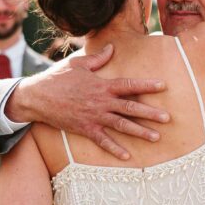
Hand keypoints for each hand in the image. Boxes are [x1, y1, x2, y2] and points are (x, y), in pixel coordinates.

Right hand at [5, 43, 169, 159]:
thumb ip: (98, 58)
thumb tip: (112, 48)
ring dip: (139, 132)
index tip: (163, 86)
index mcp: (102, 85)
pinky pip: (103, 141)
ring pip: (121, 125)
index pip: (129, 85)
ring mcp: (94, 117)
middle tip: (167, 118)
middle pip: (130, 108)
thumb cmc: (57, 78)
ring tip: (156, 137)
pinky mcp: (85, 129)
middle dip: (150, 113)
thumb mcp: (78, 64)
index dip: (147, 85)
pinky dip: (115, 149)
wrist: (37, 97)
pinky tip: (127, 156)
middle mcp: (101, 102)